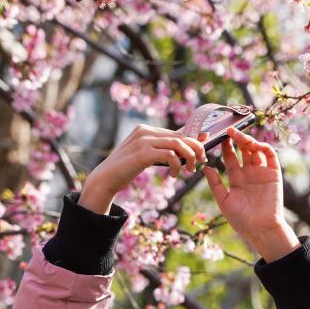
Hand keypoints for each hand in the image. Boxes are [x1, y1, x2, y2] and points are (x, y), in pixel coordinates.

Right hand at [81, 124, 206, 213]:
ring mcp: (143, 140)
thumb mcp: (145, 156)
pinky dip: (177, 165)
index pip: (175, 132)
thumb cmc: (126, 169)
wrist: (105, 178)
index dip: (193, 140)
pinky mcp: (143, 153)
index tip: (204, 150)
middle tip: (201, 162)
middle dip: (195, 149)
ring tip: (189, 170)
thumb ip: (160, 150)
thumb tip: (184, 149)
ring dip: (188, 158)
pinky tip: (174, 175)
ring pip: (177, 144)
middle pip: (180, 136)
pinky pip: (169, 155)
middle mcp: (145, 131)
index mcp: (146, 130)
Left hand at [202, 127, 299, 261]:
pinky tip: (254, 144)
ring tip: (239, 135)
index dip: (225, 146)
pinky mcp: (274, 173)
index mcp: (236, 178)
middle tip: (228, 130)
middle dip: (236, 139)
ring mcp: (261, 172)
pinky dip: (263, 147)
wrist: (260, 229)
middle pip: (243, 150)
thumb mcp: (224, 201)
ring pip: (255, 149)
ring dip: (248, 140)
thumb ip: (215, 184)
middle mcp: (249, 173)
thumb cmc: (241, 220)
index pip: (230, 157)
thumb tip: (204, 168)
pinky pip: (270, 155)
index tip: (217, 137)